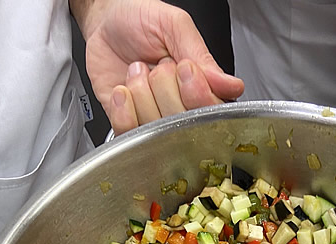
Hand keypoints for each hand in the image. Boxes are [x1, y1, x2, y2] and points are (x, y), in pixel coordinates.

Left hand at [74, 0, 243, 133]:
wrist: (103, 22)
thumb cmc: (139, 19)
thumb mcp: (175, 26)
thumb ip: (202, 57)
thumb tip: (232, 86)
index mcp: (200, 86)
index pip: (212, 111)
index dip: (197, 95)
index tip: (183, 69)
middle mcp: (179, 107)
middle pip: (183, 122)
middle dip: (164, 86)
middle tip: (157, 65)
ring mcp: (154, 120)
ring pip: (156, 128)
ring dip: (141, 93)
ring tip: (138, 72)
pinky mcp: (129, 126)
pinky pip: (130, 132)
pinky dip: (123, 108)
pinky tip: (123, 89)